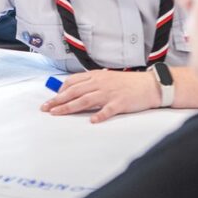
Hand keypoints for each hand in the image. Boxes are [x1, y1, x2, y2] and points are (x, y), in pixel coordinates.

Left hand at [41, 69, 160, 123]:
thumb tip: (76, 89)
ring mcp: (110, 93)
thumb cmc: (129, 83)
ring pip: (85, 100)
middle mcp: (100, 83)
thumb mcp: (108, 78)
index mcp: (96, 76)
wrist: (151, 84)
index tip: (52, 99)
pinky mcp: (120, 103)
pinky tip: (91, 121)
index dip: (60, 90)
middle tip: (46, 108)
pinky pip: (108, 110)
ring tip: (57, 113)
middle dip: (58, 100)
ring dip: (69, 107)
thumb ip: (93, 82)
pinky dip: (99, 115)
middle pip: (74, 91)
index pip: (72, 81)